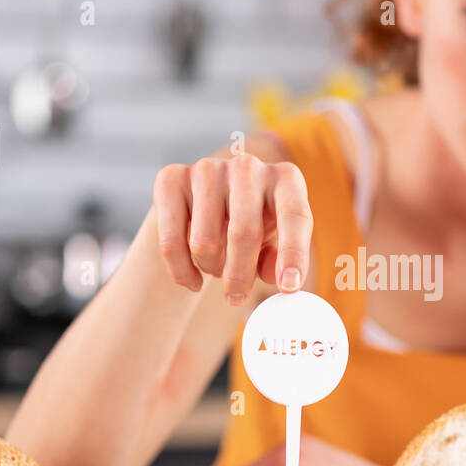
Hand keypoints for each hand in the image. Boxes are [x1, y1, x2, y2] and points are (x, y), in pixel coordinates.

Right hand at [152, 153, 313, 303]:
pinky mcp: (171, 178)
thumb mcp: (272, 244)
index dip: (293, 253)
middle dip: (240, 275)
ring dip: (210, 268)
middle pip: (243, 232)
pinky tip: (191, 278)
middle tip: (236, 298)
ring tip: (216, 268)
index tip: (289, 287)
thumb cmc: (251, 228)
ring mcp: (208, 168)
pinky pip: (171, 241)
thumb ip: (276, 262)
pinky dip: (182, 271)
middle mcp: (248, 167)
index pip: (295, 216)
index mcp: (286, 179)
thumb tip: (281, 281)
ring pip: (204, 242)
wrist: (205, 207)